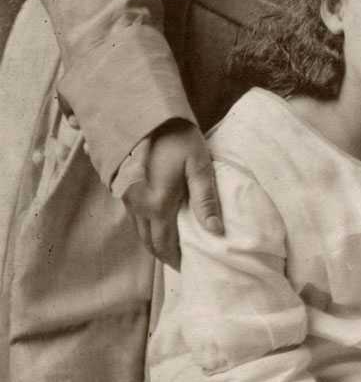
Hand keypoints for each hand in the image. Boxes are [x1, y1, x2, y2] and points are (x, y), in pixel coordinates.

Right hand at [114, 121, 221, 266]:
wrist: (143, 114)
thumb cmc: (176, 138)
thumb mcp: (198, 165)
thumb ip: (207, 199)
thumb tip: (216, 231)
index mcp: (157, 204)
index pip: (165, 245)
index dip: (176, 260)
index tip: (190, 267)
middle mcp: (137, 206)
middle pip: (149, 242)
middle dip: (166, 255)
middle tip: (184, 261)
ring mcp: (126, 198)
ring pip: (140, 231)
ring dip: (155, 242)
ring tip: (176, 247)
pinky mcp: (123, 188)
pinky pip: (135, 217)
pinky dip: (148, 227)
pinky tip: (162, 224)